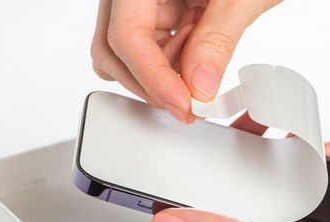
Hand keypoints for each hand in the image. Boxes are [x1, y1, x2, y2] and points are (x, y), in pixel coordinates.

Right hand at [91, 0, 279, 123]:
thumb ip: (217, 38)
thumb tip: (199, 85)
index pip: (126, 35)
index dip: (152, 76)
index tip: (182, 103)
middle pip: (113, 49)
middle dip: (152, 80)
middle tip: (191, 98)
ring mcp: (135, 0)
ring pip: (125, 53)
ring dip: (164, 67)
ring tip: (203, 48)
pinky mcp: (150, 8)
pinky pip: (144, 45)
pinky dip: (172, 57)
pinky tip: (199, 41)